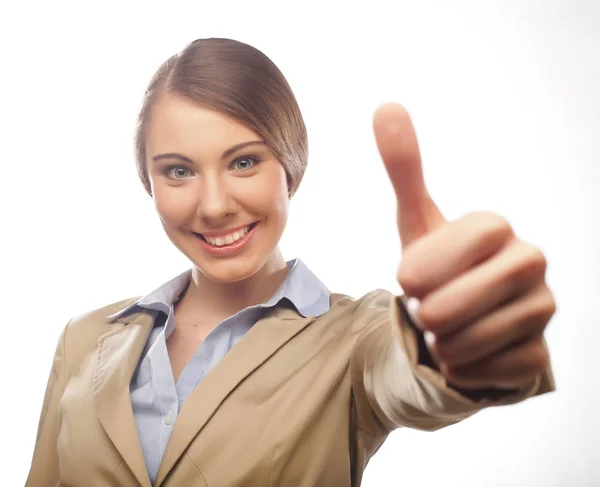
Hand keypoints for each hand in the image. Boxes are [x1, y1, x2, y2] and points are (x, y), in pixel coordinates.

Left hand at [373, 103, 555, 389]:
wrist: (466, 317)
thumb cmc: (439, 266)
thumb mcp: (416, 220)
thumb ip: (404, 167)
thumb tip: (385, 105)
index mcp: (498, 228)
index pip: (432, 263)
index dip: (415, 274)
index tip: (414, 277)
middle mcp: (531, 264)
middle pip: (446, 309)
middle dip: (425, 314)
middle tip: (435, 304)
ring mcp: (541, 311)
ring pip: (459, 344)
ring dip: (440, 342)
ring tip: (452, 326)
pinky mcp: (538, 356)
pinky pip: (475, 373)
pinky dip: (458, 368)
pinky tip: (470, 350)